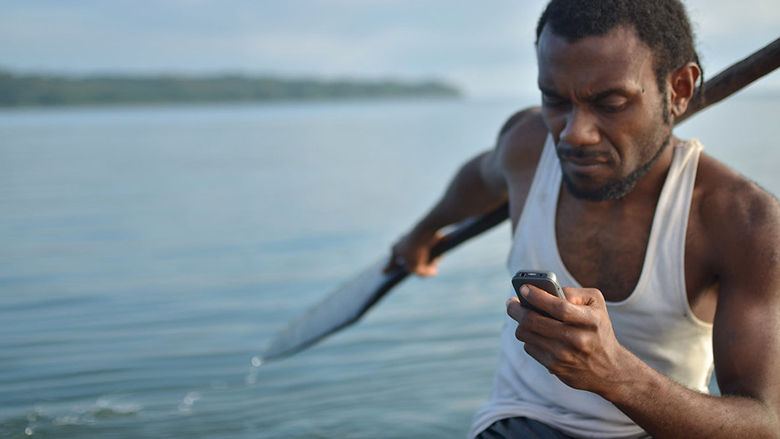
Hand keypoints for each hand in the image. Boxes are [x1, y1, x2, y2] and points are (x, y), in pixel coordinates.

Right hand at [383, 228, 443, 276]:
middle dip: (420, 266)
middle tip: (428, 270)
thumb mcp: (418, 268)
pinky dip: (434, 252)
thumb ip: (422, 274)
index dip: (389, 269)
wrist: (427, 229)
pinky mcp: (424, 234)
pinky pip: (428, 247)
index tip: (383, 273)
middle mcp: (402, 242)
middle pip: (410, 259)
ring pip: (421, 253)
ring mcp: (412, 237)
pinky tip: (440, 254)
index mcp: (395, 250)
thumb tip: (432, 272)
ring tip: (435, 260)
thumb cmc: (418, 250)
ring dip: (429, 259)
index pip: (392, 263)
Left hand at [507, 284, 633, 396]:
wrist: (610, 370)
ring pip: (526, 334)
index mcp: (590, 320)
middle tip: (511, 302)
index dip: (537, 296)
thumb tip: (546, 290)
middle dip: (516, 309)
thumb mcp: (596, 305)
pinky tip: (535, 334)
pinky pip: (529, 347)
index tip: (524, 288)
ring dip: (520, 323)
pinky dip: (529, 338)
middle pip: (534, 321)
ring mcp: (564, 355)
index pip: (559, 307)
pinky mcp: (555, 367)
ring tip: (522, 316)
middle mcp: (578, 339)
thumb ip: (574, 293)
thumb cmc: (598, 329)